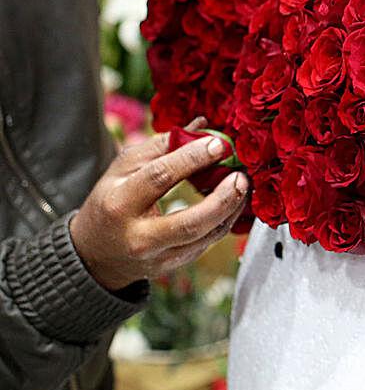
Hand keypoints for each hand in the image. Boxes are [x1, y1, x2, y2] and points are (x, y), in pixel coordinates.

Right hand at [69, 120, 249, 290]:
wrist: (96, 254)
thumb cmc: (111, 199)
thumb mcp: (124, 167)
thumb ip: (162, 144)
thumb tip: (201, 124)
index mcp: (120, 203)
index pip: (160, 177)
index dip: (193, 158)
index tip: (219, 143)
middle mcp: (139, 237)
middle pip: (190, 222)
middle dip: (223, 197)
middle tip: (241, 175)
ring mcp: (158, 257)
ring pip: (205, 236)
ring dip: (232, 208)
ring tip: (244, 184)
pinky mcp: (173, 266)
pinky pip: (208, 243)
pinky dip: (226, 220)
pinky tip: (234, 201)